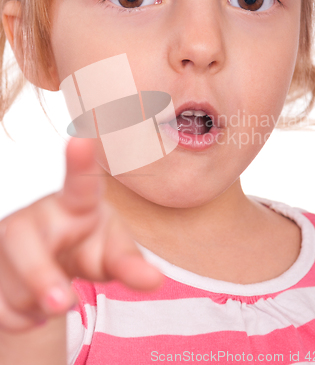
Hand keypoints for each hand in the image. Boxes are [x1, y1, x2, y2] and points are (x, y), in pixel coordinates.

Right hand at [0, 138, 162, 331]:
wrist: (54, 268)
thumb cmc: (88, 247)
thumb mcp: (112, 254)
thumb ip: (130, 265)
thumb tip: (155, 280)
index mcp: (75, 204)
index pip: (79, 184)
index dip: (80, 163)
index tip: (81, 140)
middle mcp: (34, 216)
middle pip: (24, 241)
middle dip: (40, 275)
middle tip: (62, 304)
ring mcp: (4, 241)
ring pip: (11, 284)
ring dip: (37, 305)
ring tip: (57, 295)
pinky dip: (21, 319)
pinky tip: (33, 304)